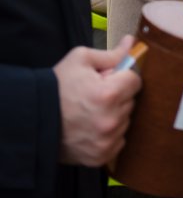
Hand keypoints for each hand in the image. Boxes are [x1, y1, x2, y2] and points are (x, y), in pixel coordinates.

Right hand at [54, 35, 142, 166]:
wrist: (33, 118)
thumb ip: (111, 54)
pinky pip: (118, 140)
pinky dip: (109, 134)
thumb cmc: (56, 86)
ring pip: (125, 120)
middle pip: (130, 101)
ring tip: (91, 112)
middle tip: (95, 95)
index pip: (135, 80)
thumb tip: (131, 43)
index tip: (109, 79)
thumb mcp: (80, 60)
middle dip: (118, 95)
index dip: (122, 77)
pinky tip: (91, 127)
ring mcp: (106, 140)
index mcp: (109, 94)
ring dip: (114, 115)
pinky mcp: (101, 155)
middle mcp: (111, 120)